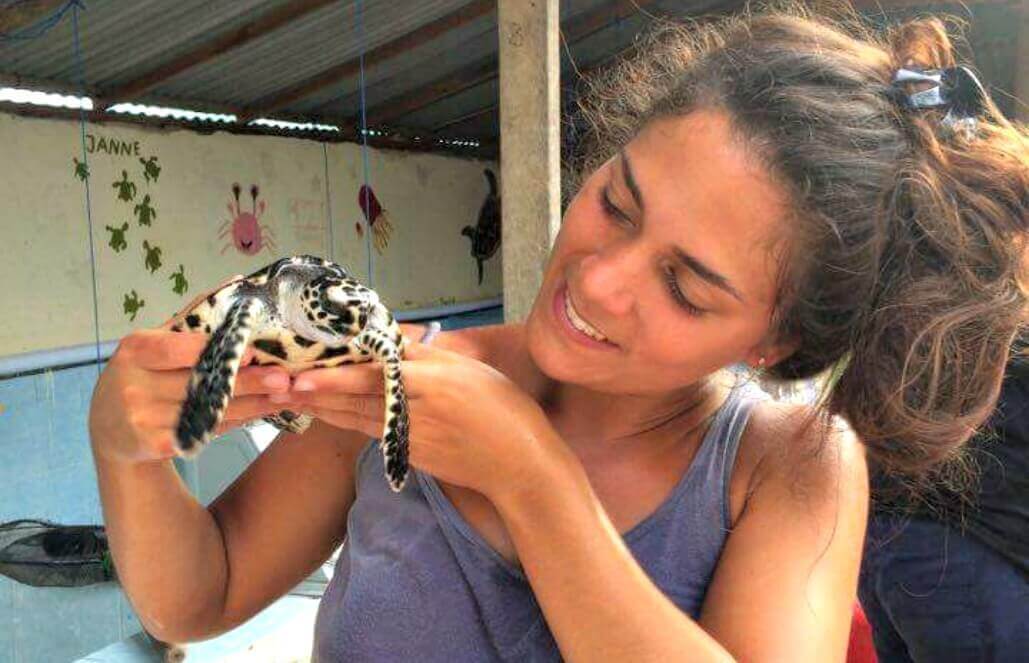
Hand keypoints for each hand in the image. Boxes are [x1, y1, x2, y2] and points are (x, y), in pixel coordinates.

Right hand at [88, 279, 291, 464]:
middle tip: (283, 379)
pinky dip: (236, 423)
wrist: (110, 430)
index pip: (177, 348)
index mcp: (135, 350)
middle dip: (247, 382)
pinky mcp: (153, 445)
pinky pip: (205, 432)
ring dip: (252, 405)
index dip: (215, 351)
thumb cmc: (142, 375)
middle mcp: (133, 384)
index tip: (254, 353)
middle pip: (199, 384)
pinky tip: (259, 414)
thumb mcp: (155, 342)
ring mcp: (141, 418)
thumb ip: (193, 317)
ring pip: (209, 411)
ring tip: (283, 396)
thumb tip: (237, 283)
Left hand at [280, 342, 561, 500]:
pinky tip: (328, 416)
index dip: (334, 375)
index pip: (373, 375)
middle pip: (354, 399)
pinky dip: (346, 423)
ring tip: (290, 398)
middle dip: (314, 393)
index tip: (302, 372)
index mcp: (431, 382)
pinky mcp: (409, 455)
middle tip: (277, 384)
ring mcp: (409, 437)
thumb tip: (390, 339)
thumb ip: (428, 356)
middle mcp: (413, 411)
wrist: (520, 465)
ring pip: (356, 419)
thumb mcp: (470, 370)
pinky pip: (371, 434)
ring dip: (322, 409)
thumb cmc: (504, 409)